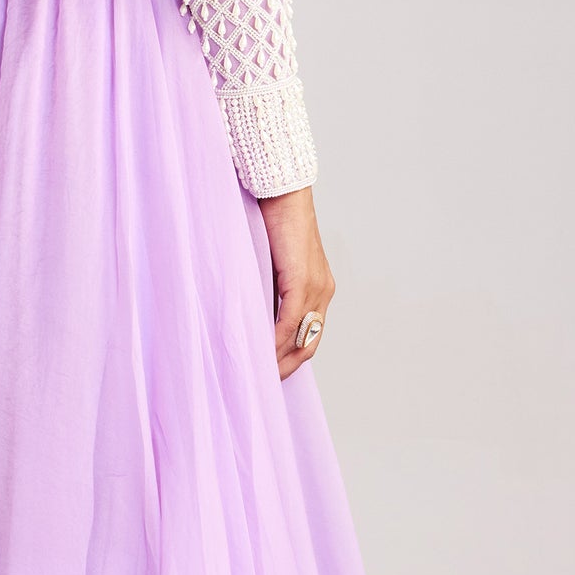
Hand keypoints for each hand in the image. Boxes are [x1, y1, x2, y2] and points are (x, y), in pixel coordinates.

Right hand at [258, 186, 333, 380]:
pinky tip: (261, 351)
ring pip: (300, 337)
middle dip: (286, 367)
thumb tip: (252, 315)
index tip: (269, 372)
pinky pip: (290, 321)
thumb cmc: (272, 224)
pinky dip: (275, 340)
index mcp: (319, 289)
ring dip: (279, 359)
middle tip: (262, 382)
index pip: (308, 336)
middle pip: (308, 344)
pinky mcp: (302, 280)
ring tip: (258, 374)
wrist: (281, 193)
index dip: (291, 358)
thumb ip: (269, 291)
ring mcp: (316, 287)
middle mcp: (323, 292)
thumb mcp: (272, 265)